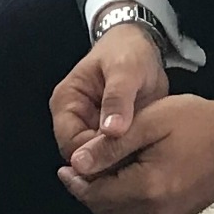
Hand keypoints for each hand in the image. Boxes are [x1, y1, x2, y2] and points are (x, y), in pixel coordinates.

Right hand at [50, 22, 168, 178]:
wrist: (143, 47)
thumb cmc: (128, 52)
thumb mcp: (125, 70)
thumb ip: (117, 98)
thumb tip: (111, 131)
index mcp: (66, 103)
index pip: (71, 144)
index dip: (96, 156)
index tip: (125, 157)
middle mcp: (72, 121)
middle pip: (82, 158)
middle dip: (108, 164)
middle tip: (140, 166)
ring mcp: (89, 129)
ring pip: (98, 161)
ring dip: (119, 165)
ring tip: (146, 164)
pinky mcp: (107, 136)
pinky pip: (113, 156)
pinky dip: (128, 160)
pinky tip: (147, 158)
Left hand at [57, 95, 213, 213]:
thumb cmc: (197, 122)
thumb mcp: (148, 122)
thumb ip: (110, 145)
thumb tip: (76, 163)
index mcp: (147, 187)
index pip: (96, 195)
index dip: (76, 182)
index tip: (65, 167)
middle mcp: (157, 210)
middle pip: (106, 210)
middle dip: (87, 191)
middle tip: (76, 169)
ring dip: (105, 199)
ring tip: (96, 173)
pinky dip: (125, 203)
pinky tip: (122, 181)